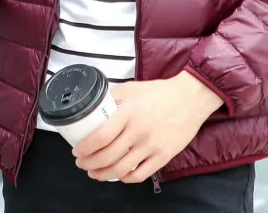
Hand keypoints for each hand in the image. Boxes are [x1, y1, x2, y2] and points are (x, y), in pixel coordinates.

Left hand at [73, 71, 222, 182]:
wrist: (190, 98)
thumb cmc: (160, 92)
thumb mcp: (132, 88)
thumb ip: (114, 98)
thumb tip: (96, 107)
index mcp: (128, 112)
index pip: (100, 136)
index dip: (85, 148)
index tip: (77, 151)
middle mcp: (138, 131)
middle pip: (107, 156)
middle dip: (89, 163)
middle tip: (82, 163)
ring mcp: (151, 146)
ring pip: (120, 170)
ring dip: (103, 174)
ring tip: (95, 172)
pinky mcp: (163, 156)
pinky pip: (140, 175)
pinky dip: (125, 179)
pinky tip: (118, 176)